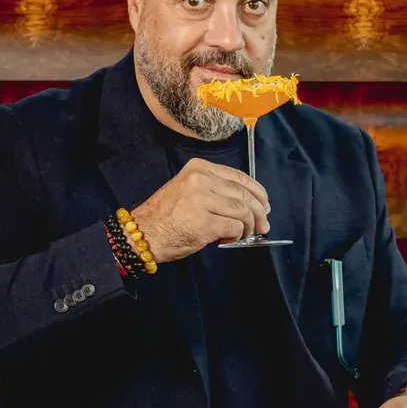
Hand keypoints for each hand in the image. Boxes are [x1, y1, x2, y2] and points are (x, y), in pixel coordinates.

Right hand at [131, 158, 269, 263]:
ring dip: (249, 225)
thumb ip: (215, 191)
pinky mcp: (204, 223)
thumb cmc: (164, 217)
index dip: (256, 191)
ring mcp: (202, 201)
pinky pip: (234, 227)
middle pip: (244, 194)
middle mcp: (201, 180)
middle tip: (263, 224)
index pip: (238, 176)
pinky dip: (237, 235)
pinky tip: (230, 238)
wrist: (142, 234)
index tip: (264, 202)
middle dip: (259, 211)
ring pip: (242, 211)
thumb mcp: (188, 190)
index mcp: (198, 168)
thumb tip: (247, 206)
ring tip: (245, 234)